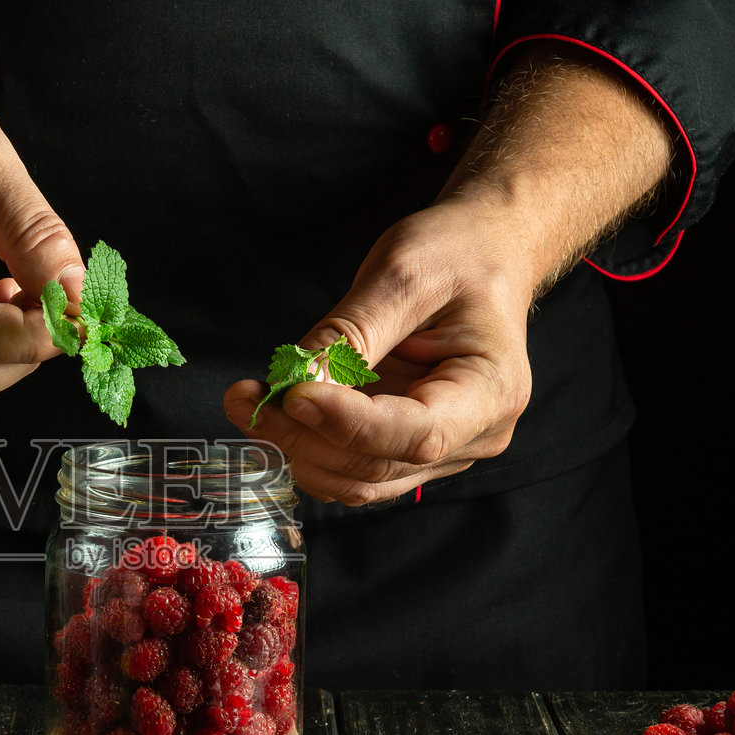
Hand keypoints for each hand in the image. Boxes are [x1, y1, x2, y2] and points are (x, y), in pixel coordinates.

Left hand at [224, 47, 673, 503]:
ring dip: (295, 448)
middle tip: (244, 396)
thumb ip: (350, 335)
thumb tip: (295, 385)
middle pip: (375, 464)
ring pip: (357, 479)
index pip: (415, 433)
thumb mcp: (402, 275)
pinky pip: (353, 468)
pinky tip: (278, 411)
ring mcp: (444, 451)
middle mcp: (474, 436)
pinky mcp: (410, 449)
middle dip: (301, 436)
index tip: (290, 395)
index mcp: (491, 391)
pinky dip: (309, 446)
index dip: (346, 424)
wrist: (484, 255)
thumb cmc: (457, 255)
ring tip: (251, 401)